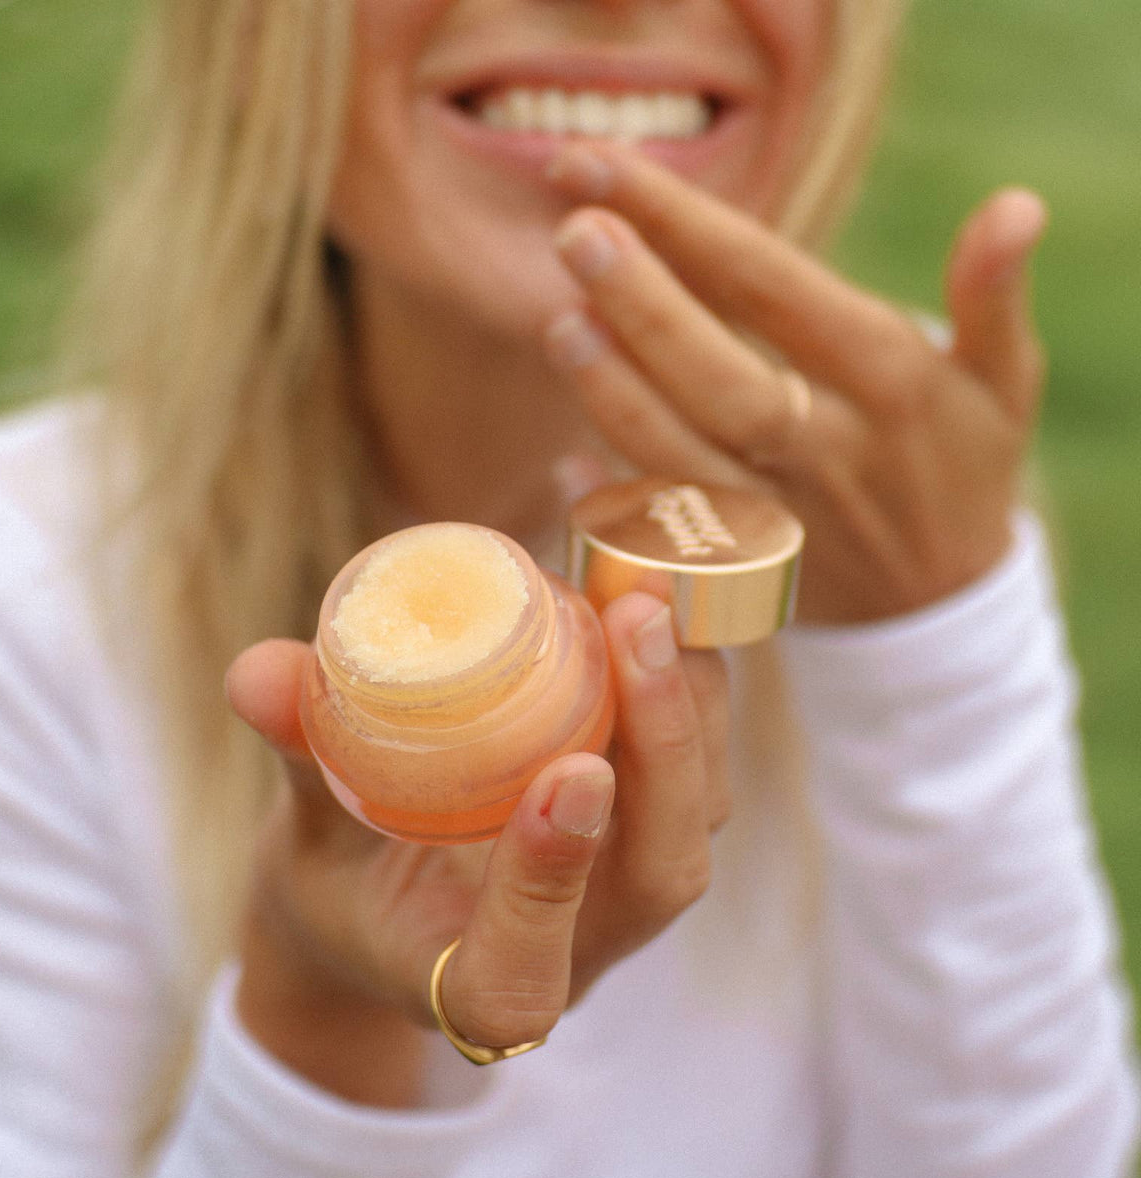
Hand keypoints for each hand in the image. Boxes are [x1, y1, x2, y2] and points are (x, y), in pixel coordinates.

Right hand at [225, 592, 728, 1105]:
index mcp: (469, 987)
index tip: (560, 774)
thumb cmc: (343, 883)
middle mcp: (572, 951)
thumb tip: (255, 670)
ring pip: (692, 818)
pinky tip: (659, 604)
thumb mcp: (303, 836)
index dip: (547, 886)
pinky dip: (690, 689)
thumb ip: (298, 759)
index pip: (519, 980)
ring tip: (651, 596)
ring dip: (689, 705)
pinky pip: (694, 773)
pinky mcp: (644, 839)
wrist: (395, 902)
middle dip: (661, 748)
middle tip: (632, 623)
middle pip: (657, 877)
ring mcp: (620, 899)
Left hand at [543, 145, 1047, 623]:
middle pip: (721, 377)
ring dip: (618, 398)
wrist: (937, 603)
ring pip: (686, 463)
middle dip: (643, 305)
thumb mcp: (1001, 380)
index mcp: (886, 378)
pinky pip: (671, 547)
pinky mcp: (746, 574)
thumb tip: (1017, 204)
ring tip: (562, 325)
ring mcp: (782, 517)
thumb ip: (994, 294)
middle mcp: (828, 447)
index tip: (601, 171)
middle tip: (573, 233)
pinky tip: (567, 468)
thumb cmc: (959, 465)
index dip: (683, 224)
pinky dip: (617, 512)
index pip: (769, 285)